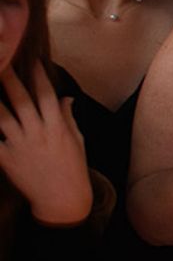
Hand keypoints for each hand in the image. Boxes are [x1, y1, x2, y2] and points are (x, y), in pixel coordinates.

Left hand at [0, 64, 91, 223]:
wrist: (62, 201)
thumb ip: (68, 118)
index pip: (47, 95)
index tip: (31, 59)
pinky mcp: (6, 159)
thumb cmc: (73, 171)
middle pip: (21, 100)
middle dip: (9, 78)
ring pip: (1, 116)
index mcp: (58, 127)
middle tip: (1, 61)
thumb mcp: (77, 142)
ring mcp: (20, 145)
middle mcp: (38, 133)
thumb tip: (65, 98)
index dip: (38, 75)